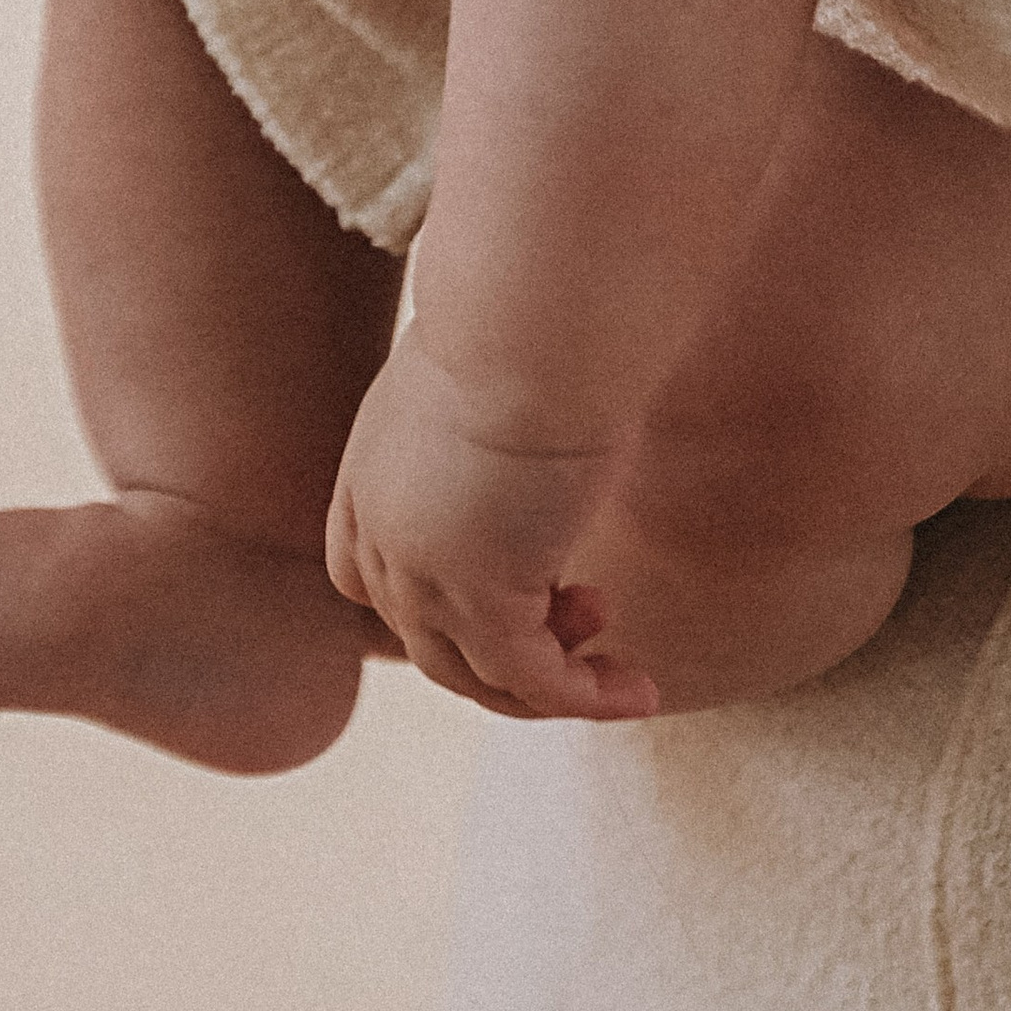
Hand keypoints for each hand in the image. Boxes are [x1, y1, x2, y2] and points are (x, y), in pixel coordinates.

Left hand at [326, 337, 657, 719]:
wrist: (532, 321)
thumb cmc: (531, 312)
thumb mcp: (494, 363)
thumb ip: (494, 401)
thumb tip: (547, 374)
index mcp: (373, 469)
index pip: (369, 573)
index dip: (431, 604)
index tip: (522, 587)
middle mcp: (385, 531)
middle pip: (428, 636)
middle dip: (512, 641)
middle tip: (592, 606)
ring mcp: (423, 575)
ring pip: (476, 675)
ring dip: (552, 684)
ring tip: (622, 668)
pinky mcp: (481, 603)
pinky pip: (534, 684)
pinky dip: (586, 699)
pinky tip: (641, 689)